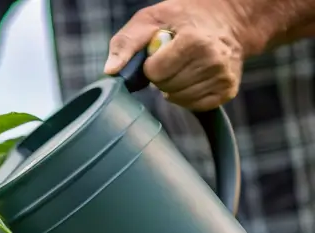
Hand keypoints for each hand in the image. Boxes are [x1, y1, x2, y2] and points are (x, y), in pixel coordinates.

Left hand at [103, 0, 262, 109]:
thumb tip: (110, 70)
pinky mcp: (228, 90)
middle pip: (166, 88)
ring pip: (178, 99)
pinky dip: (188, 95)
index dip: (151, 64)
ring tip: (184, 65)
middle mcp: (213, 60)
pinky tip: (194, 76)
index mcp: (195, 41)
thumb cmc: (185, 17)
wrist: (230, 18)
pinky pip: (194, 105)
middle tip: (173, 58)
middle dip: (162, 76)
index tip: (160, 52)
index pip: (155, 73)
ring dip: (174, 86)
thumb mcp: (152, 18)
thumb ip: (126, 42)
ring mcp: (223, 77)